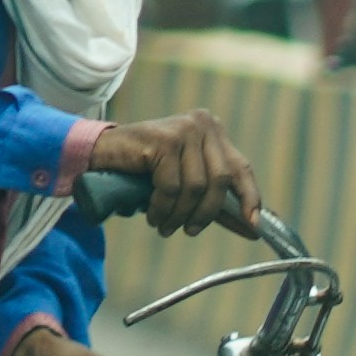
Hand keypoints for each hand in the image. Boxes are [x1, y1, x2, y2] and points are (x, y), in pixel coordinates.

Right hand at [85, 111, 261, 235]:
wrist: (102, 154)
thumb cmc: (146, 170)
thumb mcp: (187, 183)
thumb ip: (216, 200)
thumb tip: (252, 228)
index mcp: (213, 130)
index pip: (241, 167)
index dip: (249, 198)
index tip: (253, 226)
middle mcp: (202, 124)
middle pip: (220, 180)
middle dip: (205, 213)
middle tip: (189, 231)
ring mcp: (183, 129)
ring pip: (196, 186)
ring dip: (180, 214)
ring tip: (164, 225)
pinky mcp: (163, 139)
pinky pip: (172, 186)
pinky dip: (163, 207)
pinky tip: (153, 214)